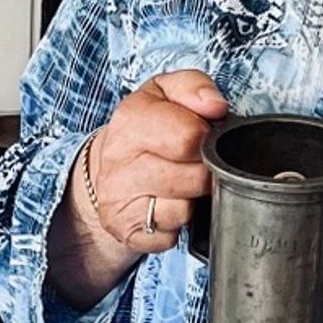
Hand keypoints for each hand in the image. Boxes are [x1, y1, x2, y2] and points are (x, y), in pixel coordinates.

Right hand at [84, 70, 228, 253]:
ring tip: (182, 183)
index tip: (201, 135)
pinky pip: (170, 236)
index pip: (190, 137)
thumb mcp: (166, 92)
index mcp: (131, 120)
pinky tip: (168, 205)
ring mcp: (118, 200)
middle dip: (204, 171)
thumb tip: (216, 106)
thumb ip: (194, 87)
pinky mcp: (125, 231)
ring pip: (183, 211)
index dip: (206, 137)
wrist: (107, 167)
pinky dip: (177, 225)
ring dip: (192, 199)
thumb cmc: (147, 127)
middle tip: (195, 163)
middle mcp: (118, 162)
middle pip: (194, 178)